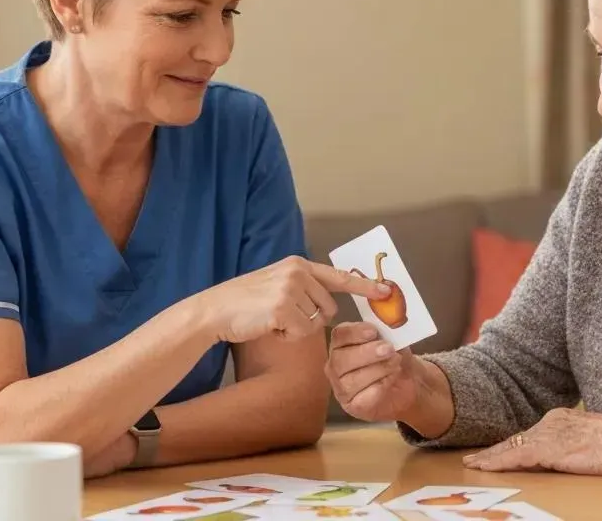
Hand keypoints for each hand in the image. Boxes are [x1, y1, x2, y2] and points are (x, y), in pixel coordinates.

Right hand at [201, 256, 388, 343]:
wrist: (215, 311)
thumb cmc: (245, 302)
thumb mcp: (276, 283)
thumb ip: (302, 286)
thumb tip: (329, 304)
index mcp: (298, 264)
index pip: (339, 276)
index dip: (365, 286)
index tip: (387, 291)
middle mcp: (297, 272)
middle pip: (328, 308)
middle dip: (311, 318)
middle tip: (282, 316)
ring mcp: (290, 289)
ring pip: (315, 323)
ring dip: (296, 328)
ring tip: (271, 319)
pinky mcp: (283, 308)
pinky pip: (301, 333)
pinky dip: (286, 337)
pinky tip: (268, 327)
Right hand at [325, 322, 424, 423]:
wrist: (408, 385)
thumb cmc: (394, 358)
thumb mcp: (393, 339)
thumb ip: (386, 331)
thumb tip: (389, 320)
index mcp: (342, 344)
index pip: (339, 335)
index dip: (354, 333)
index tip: (373, 332)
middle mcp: (336, 366)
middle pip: (341, 359)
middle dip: (366, 353)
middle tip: (388, 349)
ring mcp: (341, 388)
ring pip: (351, 380)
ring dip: (377, 370)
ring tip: (396, 363)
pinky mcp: (352, 406)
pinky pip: (362, 397)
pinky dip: (380, 386)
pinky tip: (391, 379)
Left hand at [462, 408, 601, 475]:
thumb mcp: (593, 438)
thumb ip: (576, 443)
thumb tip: (572, 454)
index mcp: (561, 418)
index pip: (530, 434)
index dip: (512, 444)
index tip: (497, 450)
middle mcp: (550, 423)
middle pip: (516, 439)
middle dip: (495, 450)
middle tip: (474, 459)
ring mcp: (547, 435)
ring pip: (510, 447)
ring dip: (490, 457)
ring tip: (472, 465)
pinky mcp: (547, 449)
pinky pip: (514, 456)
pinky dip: (497, 462)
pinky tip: (484, 468)